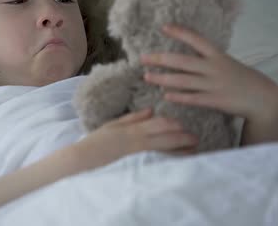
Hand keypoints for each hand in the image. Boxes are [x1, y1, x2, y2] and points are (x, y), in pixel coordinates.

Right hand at [72, 108, 198, 171]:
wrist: (82, 160)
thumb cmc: (96, 143)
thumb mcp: (113, 125)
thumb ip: (133, 118)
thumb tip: (150, 110)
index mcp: (133, 128)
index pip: (159, 122)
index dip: (174, 124)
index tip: (183, 126)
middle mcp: (139, 140)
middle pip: (168, 135)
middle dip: (184, 137)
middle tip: (195, 138)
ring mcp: (139, 155)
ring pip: (168, 150)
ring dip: (182, 149)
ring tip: (192, 150)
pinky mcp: (138, 167)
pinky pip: (160, 163)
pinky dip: (172, 162)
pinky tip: (181, 163)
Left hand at [139, 24, 277, 123]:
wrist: (261, 97)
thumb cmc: (239, 77)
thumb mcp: (225, 61)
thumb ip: (207, 57)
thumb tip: (186, 50)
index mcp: (217, 55)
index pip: (196, 39)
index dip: (179, 32)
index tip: (163, 27)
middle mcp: (213, 68)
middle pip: (182, 61)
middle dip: (160, 59)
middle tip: (142, 58)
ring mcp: (213, 84)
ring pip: (182, 80)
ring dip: (162, 79)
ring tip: (147, 77)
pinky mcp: (214, 100)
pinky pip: (192, 98)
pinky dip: (178, 96)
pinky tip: (165, 95)